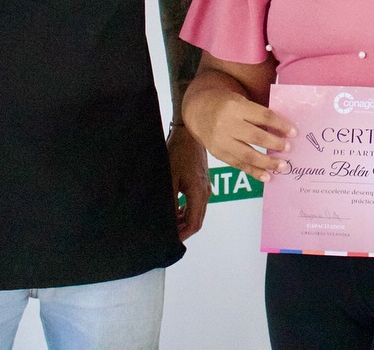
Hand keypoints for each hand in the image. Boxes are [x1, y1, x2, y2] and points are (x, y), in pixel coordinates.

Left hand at [167, 124, 208, 240]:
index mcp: (199, 193)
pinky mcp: (202, 182)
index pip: (194, 224)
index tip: (170, 240)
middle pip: (197, 220)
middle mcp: (205, 193)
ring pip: (197, 212)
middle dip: (183, 230)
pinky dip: (187, 211)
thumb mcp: (170, 178)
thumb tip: (167, 219)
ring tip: (169, 223)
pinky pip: (197, 203)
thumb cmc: (179, 153)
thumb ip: (170, 201)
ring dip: (184, 220)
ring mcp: (206, 187)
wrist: (189, 134)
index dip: (182, 235)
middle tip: (167, 234)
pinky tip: (176, 209)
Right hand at [181, 88, 294, 182]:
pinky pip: (238, 165)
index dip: (280, 125)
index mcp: (236, 107)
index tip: (294, 132)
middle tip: (289, 149)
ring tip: (283, 166)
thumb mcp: (241, 102)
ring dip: (267, 162)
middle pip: (255, 136)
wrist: (199, 111)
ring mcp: (221, 141)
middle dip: (275, 144)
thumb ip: (258, 115)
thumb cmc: (227, 105)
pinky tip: (267, 176)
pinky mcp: (218, 154)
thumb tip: (283, 131)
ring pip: (247, 154)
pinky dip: (254, 172)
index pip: (263, 116)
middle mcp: (227, 124)